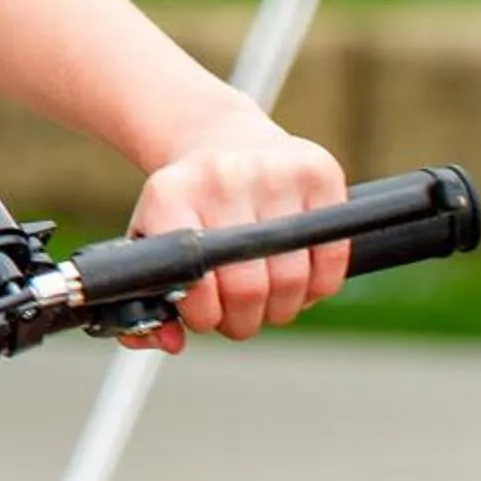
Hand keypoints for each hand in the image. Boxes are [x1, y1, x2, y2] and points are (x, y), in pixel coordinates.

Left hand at [121, 118, 348, 352]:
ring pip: (293, 277)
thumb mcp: (152, 237)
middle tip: (240, 318)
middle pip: (249, 287)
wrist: (217, 137)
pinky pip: (331, 255)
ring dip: (282, 309)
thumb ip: (149, 296)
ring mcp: (274, 171)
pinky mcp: (318, 171)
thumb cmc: (186, 202)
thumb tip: (169, 343)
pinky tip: (300, 283)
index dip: (204, 315)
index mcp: (170, 194)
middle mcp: (222, 177)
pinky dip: (320, 286)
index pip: (195, 279)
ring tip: (267, 303)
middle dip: (244, 320)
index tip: (205, 318)